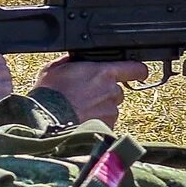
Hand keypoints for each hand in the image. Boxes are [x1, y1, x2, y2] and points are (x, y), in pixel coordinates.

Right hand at [31, 57, 152, 125]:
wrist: (47, 119)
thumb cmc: (50, 92)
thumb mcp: (57, 67)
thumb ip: (74, 62)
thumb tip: (78, 60)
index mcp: (103, 72)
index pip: (134, 68)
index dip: (138, 70)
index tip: (137, 72)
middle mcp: (111, 90)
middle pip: (117, 90)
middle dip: (106, 93)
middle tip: (87, 95)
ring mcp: (111, 110)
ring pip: (111, 107)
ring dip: (100, 108)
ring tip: (80, 110)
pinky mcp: (107, 126)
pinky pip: (106, 122)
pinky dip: (97, 121)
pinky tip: (81, 119)